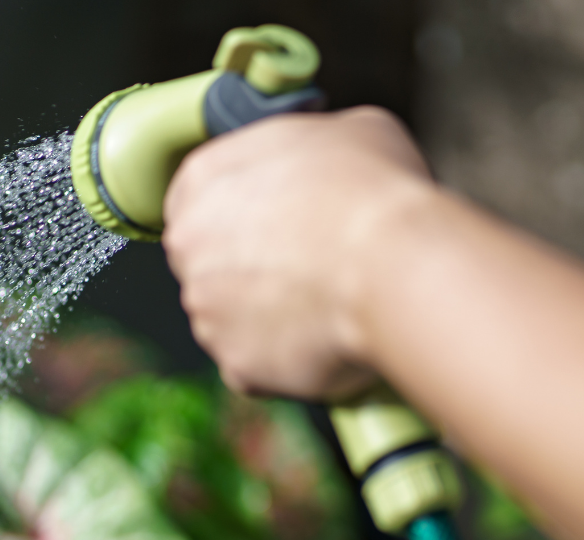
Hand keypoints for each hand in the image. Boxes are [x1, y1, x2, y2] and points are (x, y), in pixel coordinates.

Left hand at [163, 106, 431, 399]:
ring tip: (326, 301)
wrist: (395, 267)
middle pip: (210, 260)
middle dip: (251, 265)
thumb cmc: (375, 192)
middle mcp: (188, 246)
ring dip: (267, 313)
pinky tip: (326, 337)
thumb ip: (314, 144)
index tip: (278, 218)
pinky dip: (286, 358)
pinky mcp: (237, 366)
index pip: (199, 195)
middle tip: (308, 262)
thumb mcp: (351, 130)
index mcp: (202, 177)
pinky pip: (257, 365)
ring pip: (231, 317)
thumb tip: (331, 157)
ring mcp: (208, 312)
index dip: (245, 207)